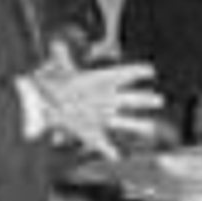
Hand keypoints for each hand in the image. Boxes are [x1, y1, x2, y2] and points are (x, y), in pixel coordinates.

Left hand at [34, 57, 162, 157]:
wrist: (42, 106)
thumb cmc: (53, 86)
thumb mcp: (60, 72)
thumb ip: (61, 58)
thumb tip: (56, 43)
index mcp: (100, 82)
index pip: (122, 75)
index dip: (136, 72)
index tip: (150, 70)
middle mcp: (105, 100)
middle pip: (130, 100)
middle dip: (144, 100)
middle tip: (159, 100)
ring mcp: (100, 117)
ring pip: (123, 122)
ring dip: (137, 126)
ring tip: (151, 128)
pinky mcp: (91, 133)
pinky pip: (103, 144)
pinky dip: (109, 151)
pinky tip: (116, 156)